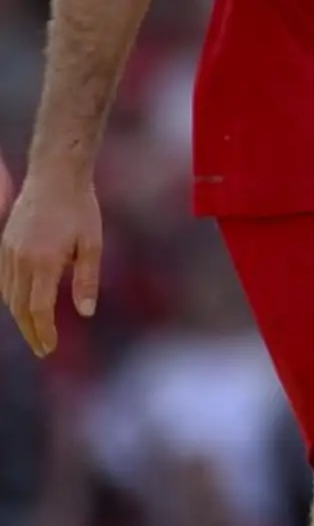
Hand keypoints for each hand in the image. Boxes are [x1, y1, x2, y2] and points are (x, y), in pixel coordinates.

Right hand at [0, 159, 102, 358]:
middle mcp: (21, 258)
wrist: (54, 176)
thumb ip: (87, 280)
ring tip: (35, 332)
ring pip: (8, 295)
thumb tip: (85, 313)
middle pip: (19, 307)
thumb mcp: (92, 244)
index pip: (38, 308)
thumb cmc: (80, 208)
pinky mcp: (4, 243)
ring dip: (20, 316)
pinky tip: (23, 305)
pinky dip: (11, 297)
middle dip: (30, 331)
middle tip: (43, 349)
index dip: (43, 331)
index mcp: (45, 261)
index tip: (50, 348)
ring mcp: (8, 250)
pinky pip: (3, 280)